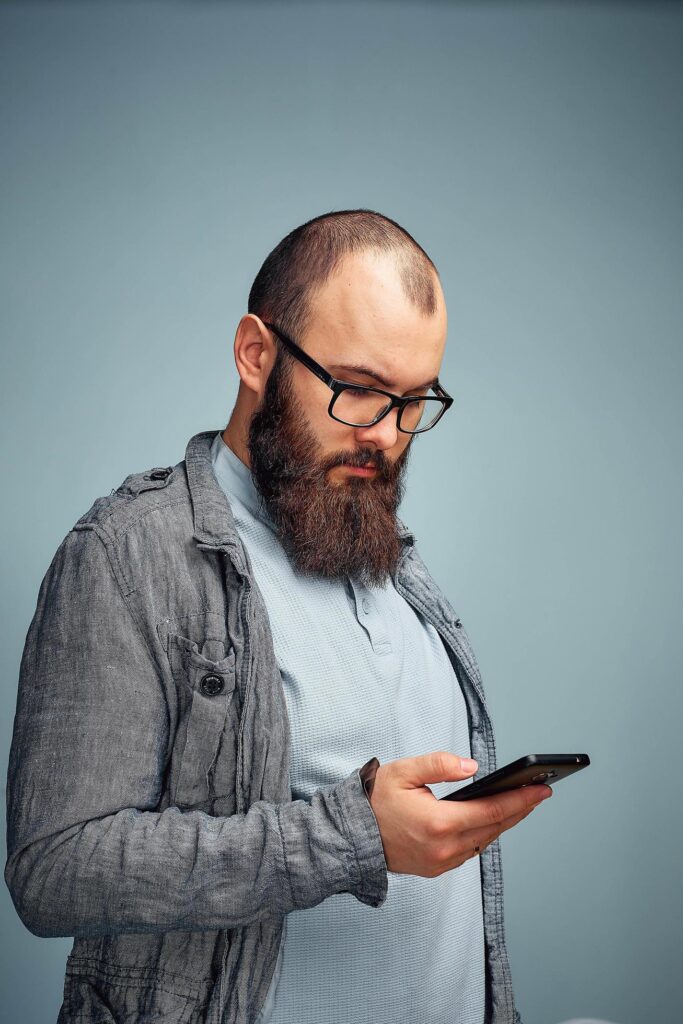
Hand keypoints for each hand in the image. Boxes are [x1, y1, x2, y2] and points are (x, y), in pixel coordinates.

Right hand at [368, 750, 551, 876]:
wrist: (351, 835)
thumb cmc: (375, 800)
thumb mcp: (404, 771)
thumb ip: (440, 765)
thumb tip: (472, 766)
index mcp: (439, 823)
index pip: (492, 810)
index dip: (521, 800)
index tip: (542, 790)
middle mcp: (444, 848)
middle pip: (494, 827)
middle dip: (519, 809)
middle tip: (539, 793)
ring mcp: (441, 862)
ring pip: (484, 840)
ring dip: (502, 822)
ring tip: (519, 804)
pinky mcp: (436, 868)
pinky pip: (469, 850)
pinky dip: (483, 833)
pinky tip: (489, 820)